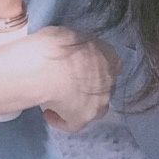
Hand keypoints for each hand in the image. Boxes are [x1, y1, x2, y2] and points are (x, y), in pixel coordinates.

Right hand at [6, 25, 123, 132]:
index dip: (93, 64)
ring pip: (93, 106)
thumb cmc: (56, 44)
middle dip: (88, 86)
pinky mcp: (83, 118)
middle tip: (68, 82)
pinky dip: (61, 119)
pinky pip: (73, 123)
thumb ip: (77, 46)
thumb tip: (70, 50)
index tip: (77, 65)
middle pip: (102, 86)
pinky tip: (48, 114)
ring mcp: (100, 102)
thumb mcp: (70, 34)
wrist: (49, 66)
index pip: (109, 61)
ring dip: (79, 103)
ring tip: (58, 99)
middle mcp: (110, 80)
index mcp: (110, 56)